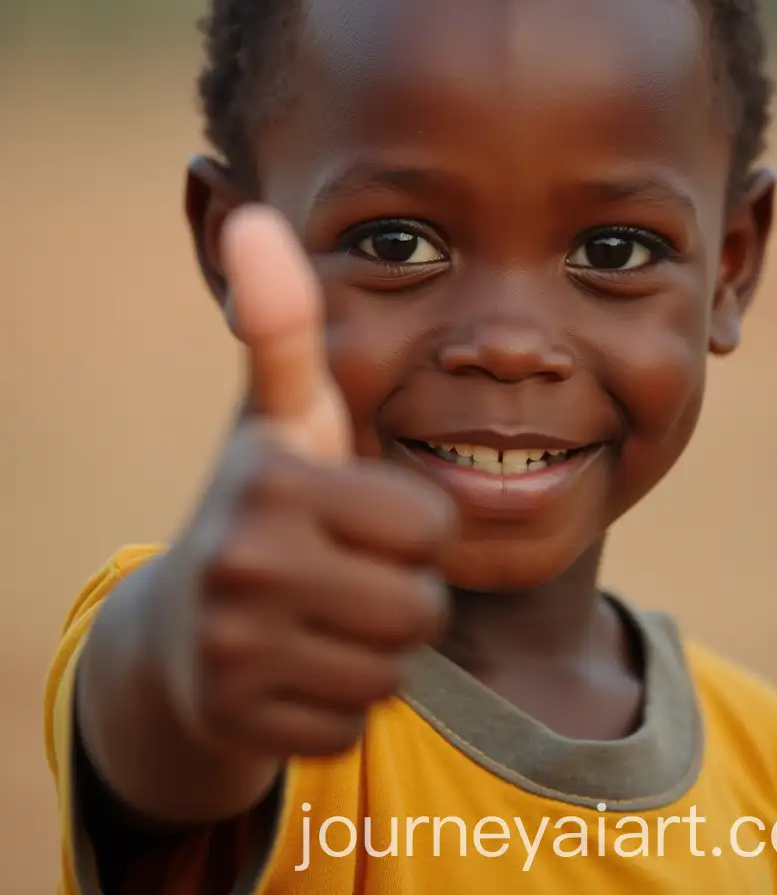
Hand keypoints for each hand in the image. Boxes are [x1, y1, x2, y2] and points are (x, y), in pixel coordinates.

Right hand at [159, 205, 455, 760]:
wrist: (184, 627)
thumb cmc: (267, 501)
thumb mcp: (283, 415)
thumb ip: (286, 324)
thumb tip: (254, 216)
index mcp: (271, 477)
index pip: (428, 525)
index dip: (410, 522)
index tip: (358, 514)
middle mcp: (241, 560)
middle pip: (417, 605)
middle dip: (400, 592)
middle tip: (343, 573)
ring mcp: (231, 648)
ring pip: (392, 668)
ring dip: (376, 648)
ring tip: (323, 615)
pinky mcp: (236, 721)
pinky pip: (352, 723)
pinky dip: (339, 701)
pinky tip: (297, 667)